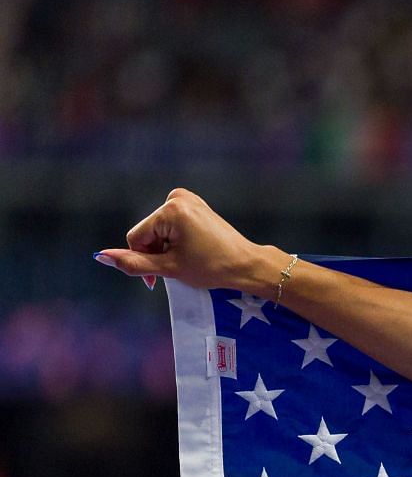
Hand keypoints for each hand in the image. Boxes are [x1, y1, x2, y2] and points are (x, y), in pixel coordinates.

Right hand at [94, 188, 283, 295]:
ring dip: (165, 247)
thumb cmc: (212, 268)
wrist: (247, 265)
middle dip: (156, 252)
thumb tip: (100, 257)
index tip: (158, 279)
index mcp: (171, 209)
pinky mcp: (194, 204)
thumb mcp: (170, 268)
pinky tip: (192, 249)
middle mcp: (177, 197)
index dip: (143, 259)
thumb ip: (134, 262)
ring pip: (158, 230)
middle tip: (178, 267)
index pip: (137, 237)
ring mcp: (187, 198)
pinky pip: (171, 224)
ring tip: (188, 258)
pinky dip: (175, 239)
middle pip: (148, 232)